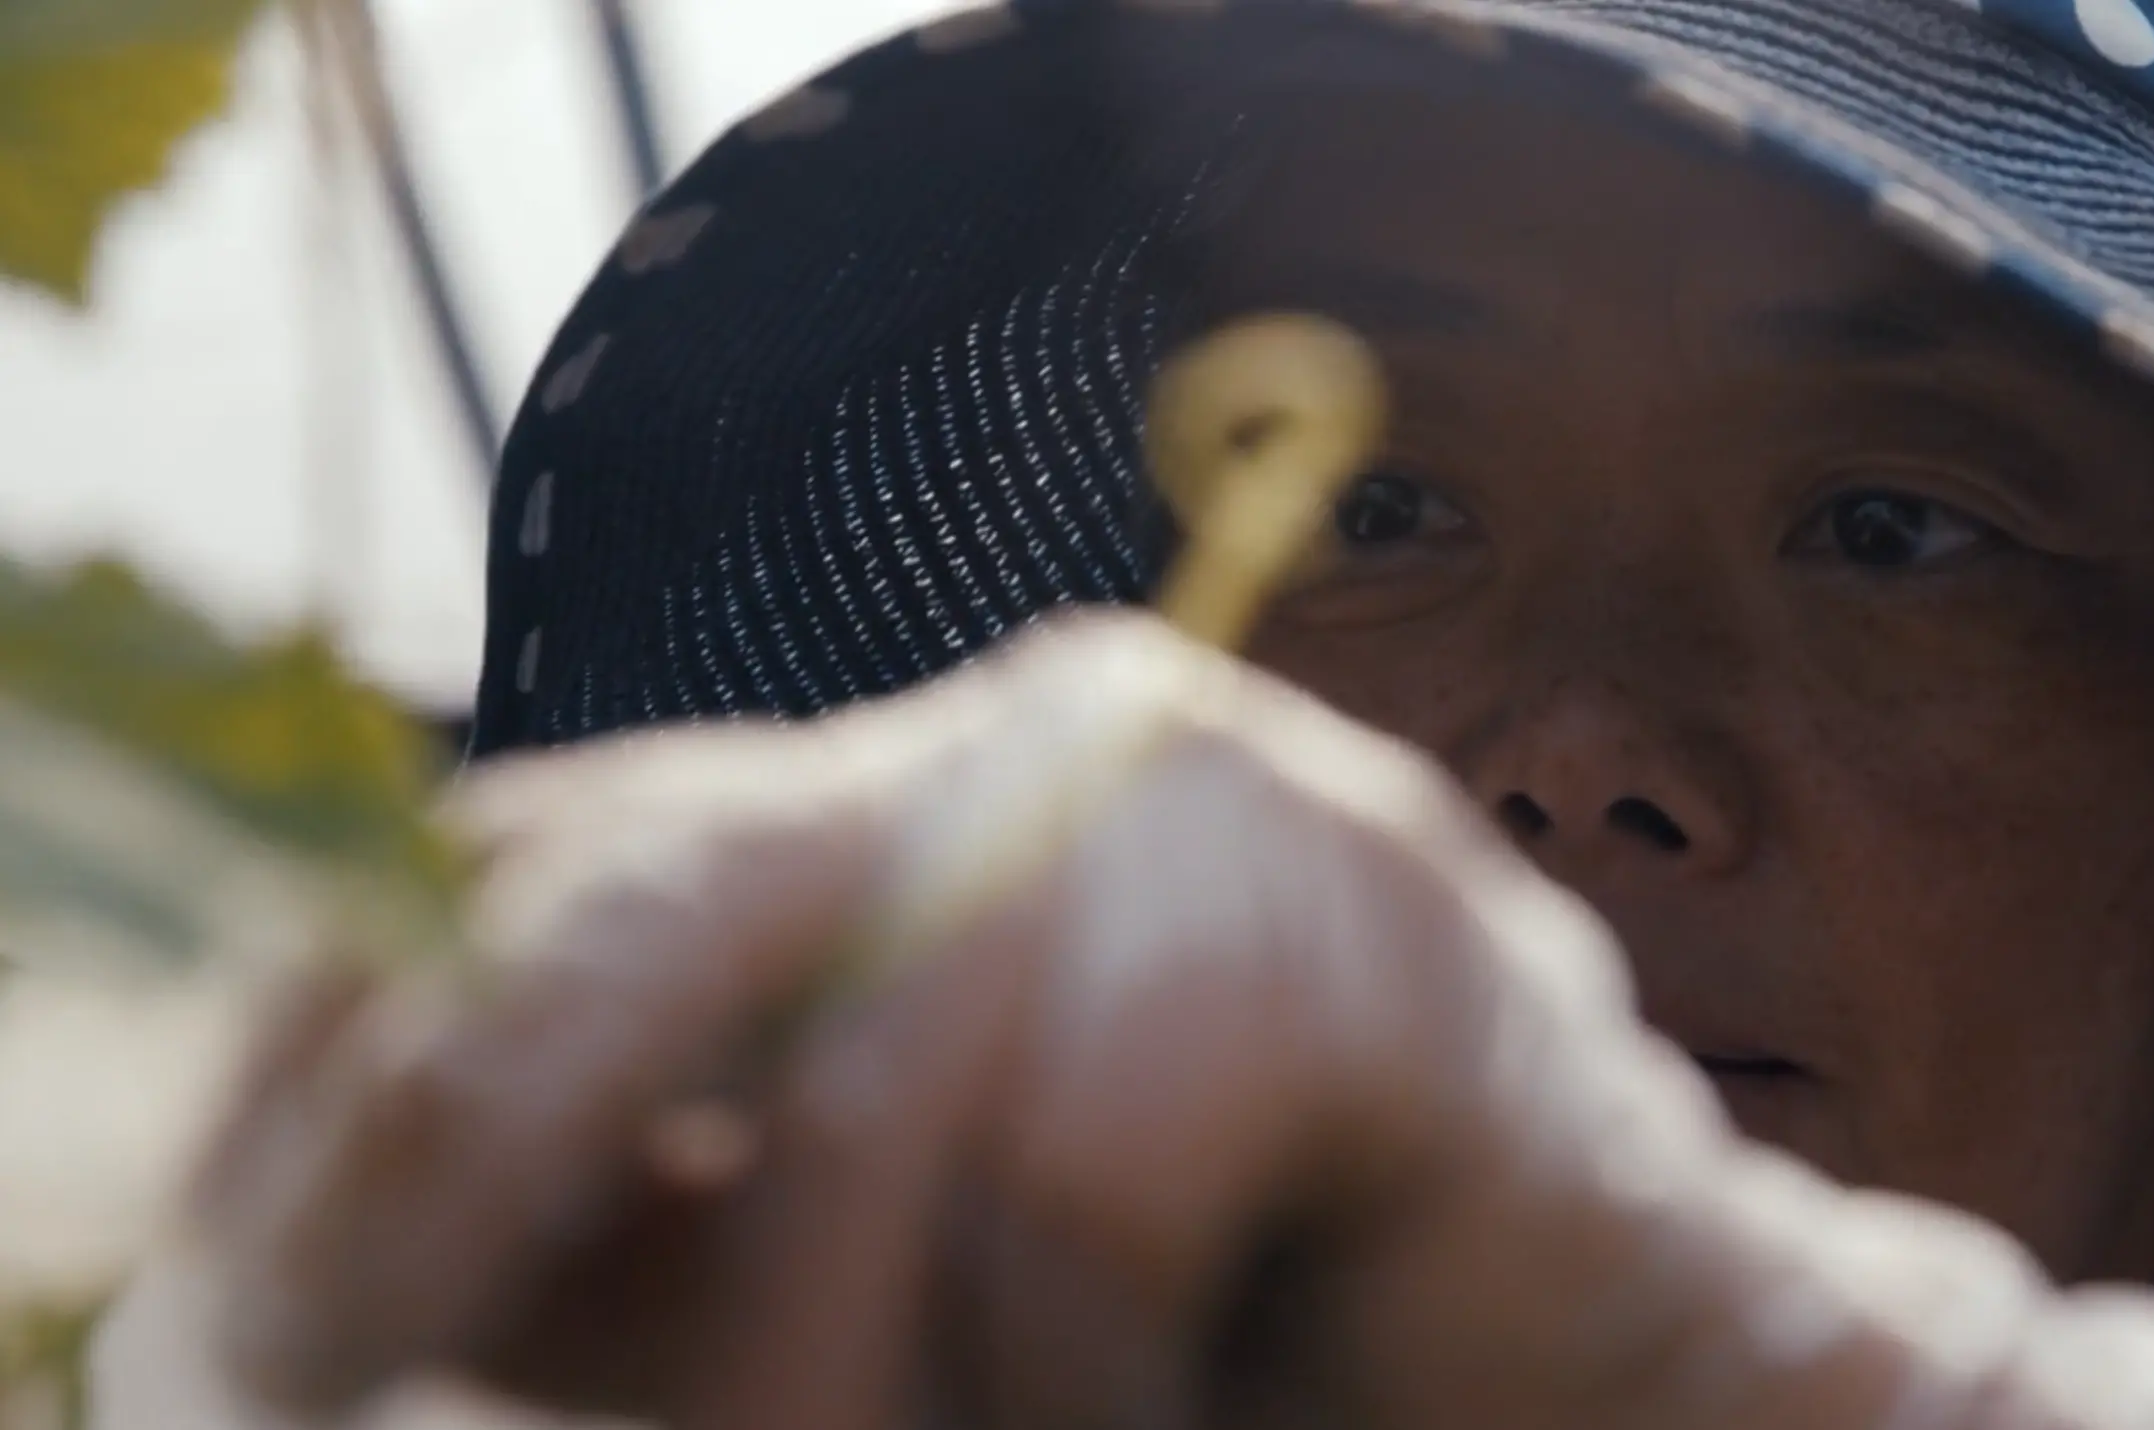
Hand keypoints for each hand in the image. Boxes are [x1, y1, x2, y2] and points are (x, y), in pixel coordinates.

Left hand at [169, 612, 2153, 1429]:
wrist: (1612, 1350)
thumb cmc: (1234, 1324)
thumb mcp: (868, 1284)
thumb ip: (656, 1238)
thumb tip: (341, 1279)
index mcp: (888, 805)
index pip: (541, 855)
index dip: (367, 1063)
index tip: (250, 1316)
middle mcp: (1014, 747)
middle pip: (644, 889)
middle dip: (473, 1143)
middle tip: (323, 1374)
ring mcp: (1202, 800)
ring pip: (875, 1079)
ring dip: (821, 1370)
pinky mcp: (1369, 903)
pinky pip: (1093, 1165)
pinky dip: (1070, 1373)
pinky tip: (1142, 1419)